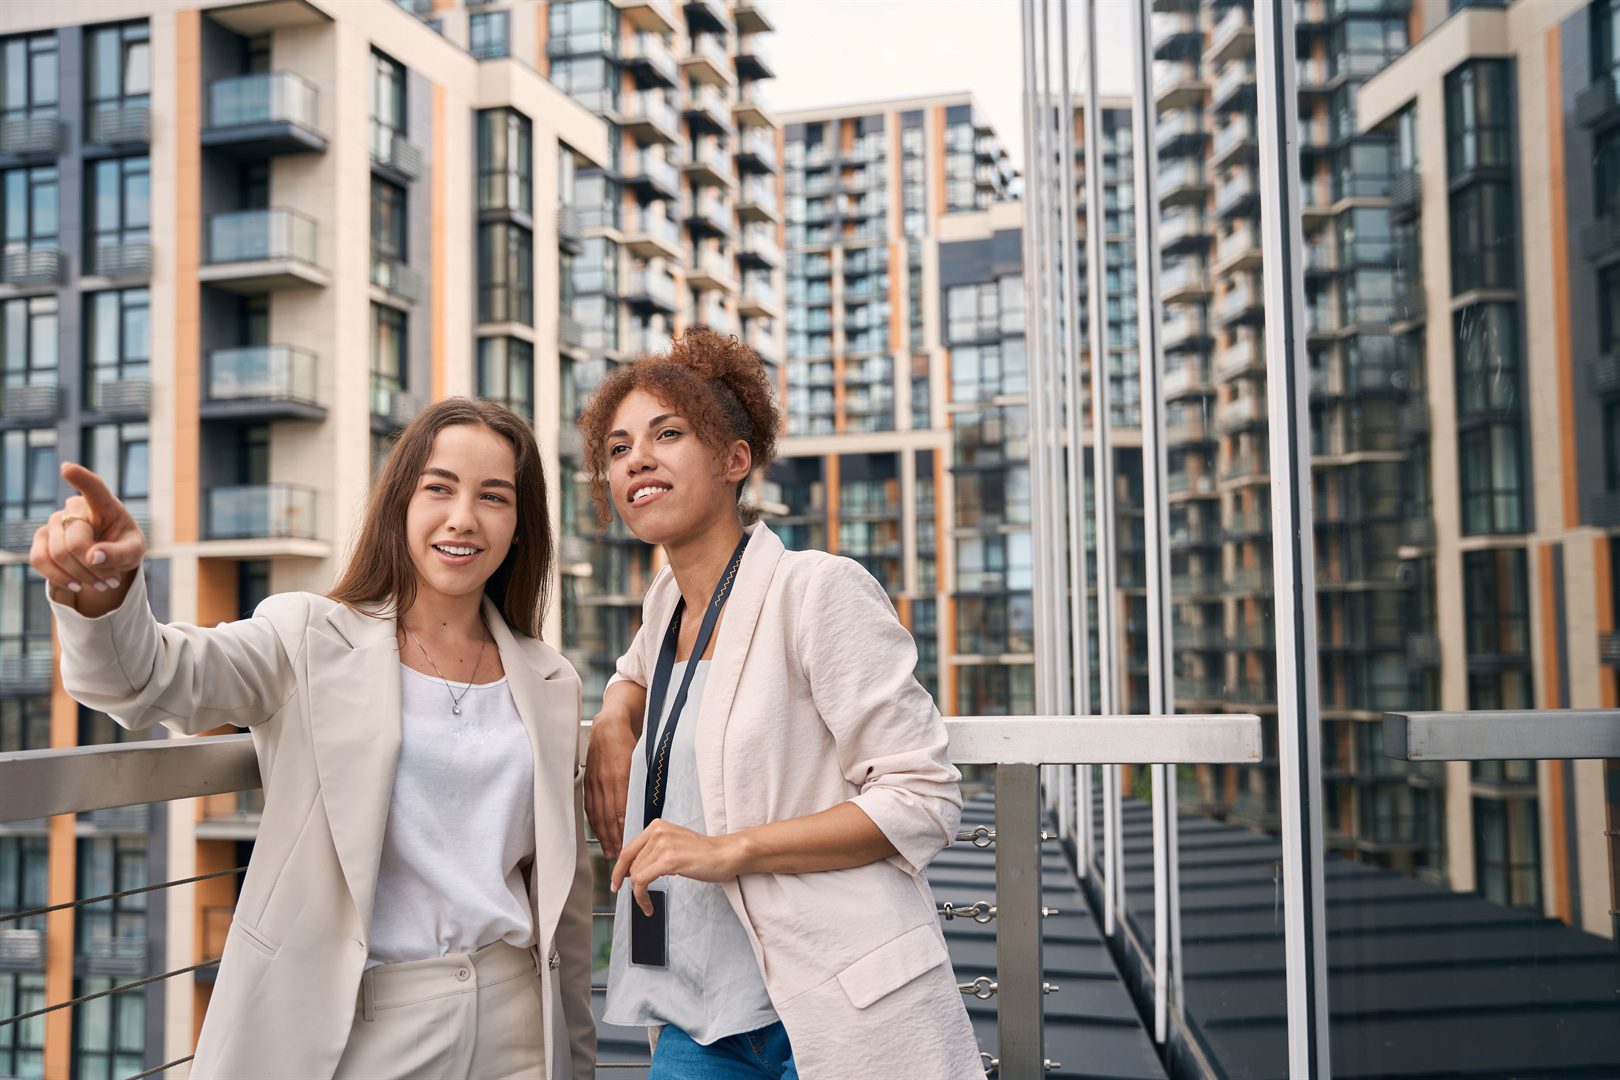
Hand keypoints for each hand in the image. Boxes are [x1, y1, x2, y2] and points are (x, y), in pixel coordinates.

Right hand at [30, 462, 145, 610]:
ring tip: (102, 585)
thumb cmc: (124, 546)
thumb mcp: (134, 552)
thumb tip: (94, 557)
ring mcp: (54, 521)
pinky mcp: (41, 538)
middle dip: (94, 568)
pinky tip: (76, 585)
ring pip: (57, 554)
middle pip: (75, 543)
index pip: (93, 488)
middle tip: (113, 581)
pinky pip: (39, 560)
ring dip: (80, 577)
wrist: (108, 556)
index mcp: (104, 504)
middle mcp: (74, 508)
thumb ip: (120, 553)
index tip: (67, 468)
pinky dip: (59, 578)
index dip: (80, 478)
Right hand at [585, 712, 638, 858]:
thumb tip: (646, 807)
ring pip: (598, 814)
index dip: (623, 830)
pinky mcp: (588, 782)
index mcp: (621, 775)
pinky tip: (599, 832)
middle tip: (618, 856)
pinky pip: (590, 807)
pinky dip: (594, 822)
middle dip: (613, 838)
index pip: (621, 809)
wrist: (608, 726)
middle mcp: (605, 780)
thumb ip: (641, 783)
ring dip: (603, 835)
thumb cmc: (628, 742)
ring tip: (609, 850)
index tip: (628, 844)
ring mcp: (594, 782)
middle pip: (608, 816)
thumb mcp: (639, 761)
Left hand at [610, 820, 744, 915]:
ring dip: (639, 894)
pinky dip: (642, 897)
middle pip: (631, 864)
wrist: (725, 855)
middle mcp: (657, 831)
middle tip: (639, 900)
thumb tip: (632, 869)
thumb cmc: (703, 853)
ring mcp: (663, 844)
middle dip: (632, 885)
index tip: (616, 883)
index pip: (628, 849)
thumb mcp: (673, 844)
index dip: (618, 869)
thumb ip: (653, 850)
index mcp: (657, 826)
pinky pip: (642, 881)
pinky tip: (648, 906)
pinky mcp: (669, 859)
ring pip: (636, 875)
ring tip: (648, 904)